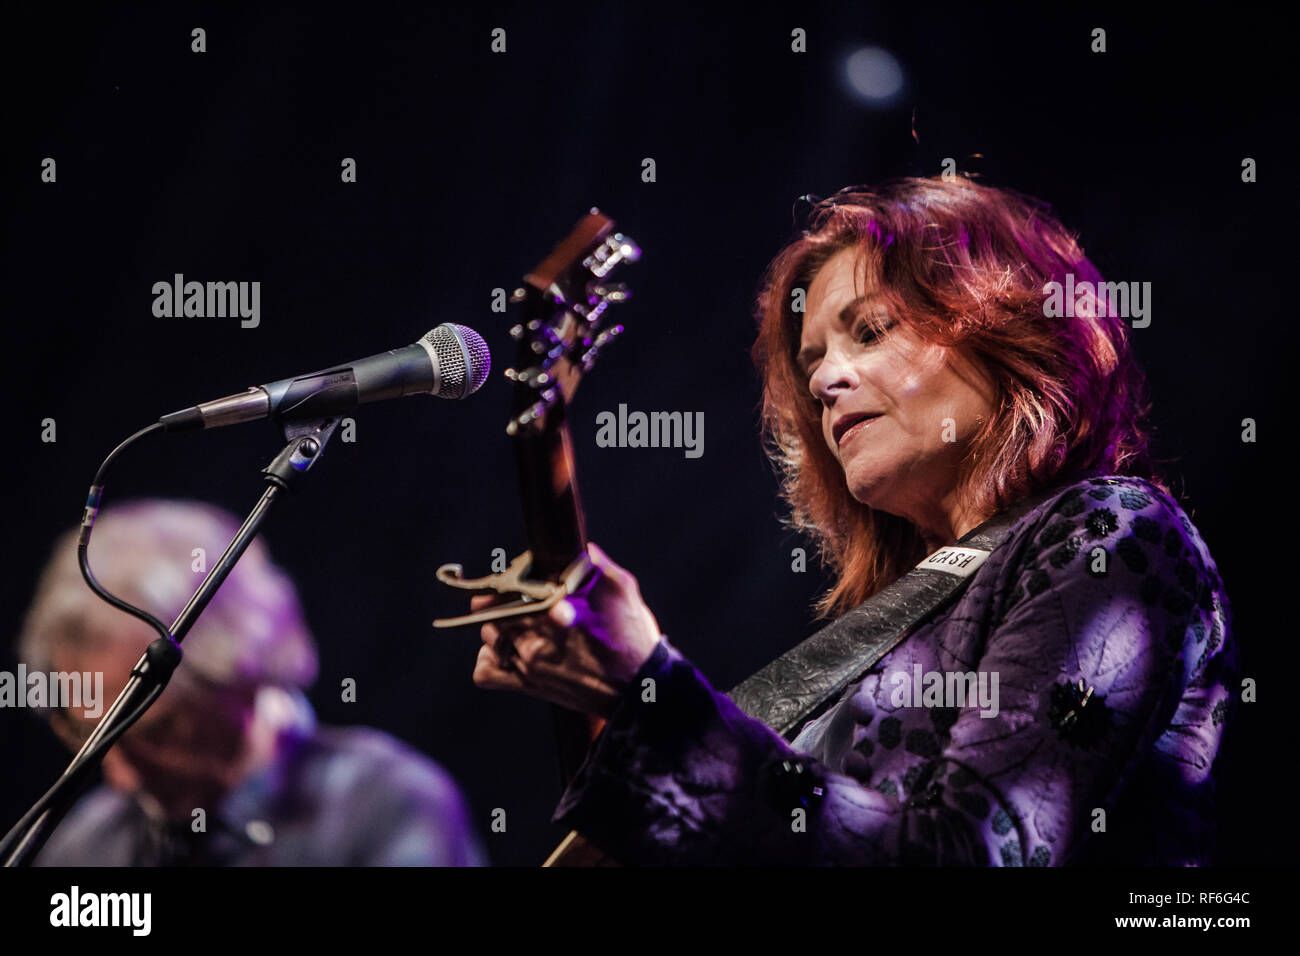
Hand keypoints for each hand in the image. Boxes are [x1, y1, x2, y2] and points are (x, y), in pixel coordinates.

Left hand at [471, 543, 661, 716]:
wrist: (640, 692)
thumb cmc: (633, 641)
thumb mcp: (623, 591)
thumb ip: (597, 565)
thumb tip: (582, 548)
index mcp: (557, 612)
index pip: (514, 585)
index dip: (517, 577)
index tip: (526, 574)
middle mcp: (536, 641)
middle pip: (496, 609)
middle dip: (506, 599)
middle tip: (520, 596)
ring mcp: (529, 666)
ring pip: (489, 634)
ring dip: (499, 625)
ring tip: (519, 622)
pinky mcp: (528, 686)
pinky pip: (486, 671)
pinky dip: (490, 657)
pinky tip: (507, 649)